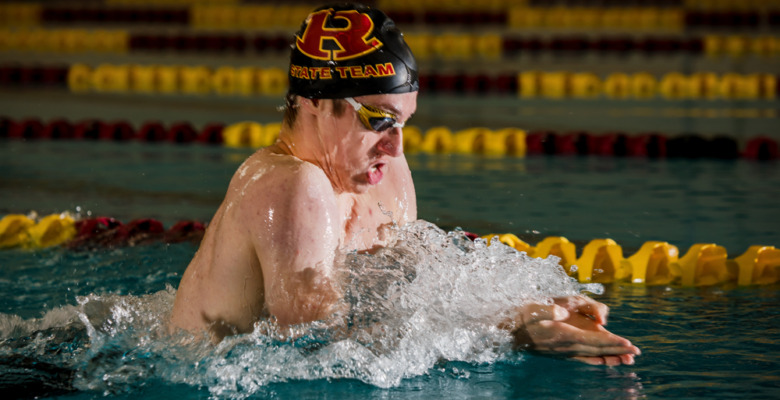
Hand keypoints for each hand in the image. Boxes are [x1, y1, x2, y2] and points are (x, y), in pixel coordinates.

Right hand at [506, 296, 640, 365]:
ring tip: (627, 361)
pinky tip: (605, 361)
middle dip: (618, 350)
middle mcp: (566, 346)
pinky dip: (597, 360)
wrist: (508, 331)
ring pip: (593, 355)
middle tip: (637, 352)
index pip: (593, 340)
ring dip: (611, 357)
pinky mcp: (562, 352)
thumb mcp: (532, 308)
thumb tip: (561, 311)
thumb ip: (547, 309)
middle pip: (597, 349)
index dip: (612, 342)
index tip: (628, 344)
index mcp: (563, 334)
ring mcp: (564, 351)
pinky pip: (584, 358)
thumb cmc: (522, 316)